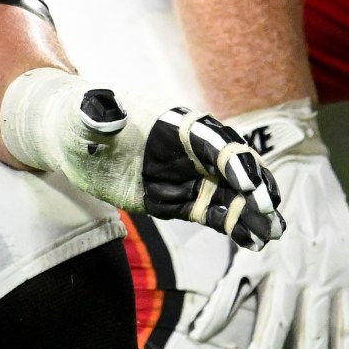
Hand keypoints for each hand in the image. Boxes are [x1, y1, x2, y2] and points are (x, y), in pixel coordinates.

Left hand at [0, 69, 283, 245]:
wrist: (75, 140)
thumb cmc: (81, 122)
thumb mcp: (85, 117)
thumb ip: (98, 115)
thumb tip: (102, 107)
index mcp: (174, 123)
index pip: (211, 139)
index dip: (232, 159)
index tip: (246, 182)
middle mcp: (190, 148)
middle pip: (232, 164)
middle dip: (254, 185)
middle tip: (269, 208)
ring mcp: (188, 175)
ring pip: (230, 193)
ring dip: (252, 211)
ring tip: (273, 231)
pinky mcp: (182, 200)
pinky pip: (215, 214)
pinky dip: (235, 226)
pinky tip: (253, 241)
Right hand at [192, 134, 348, 348]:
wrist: (297, 161)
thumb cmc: (326, 213)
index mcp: (342, 281)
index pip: (347, 333)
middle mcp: (315, 278)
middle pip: (311, 335)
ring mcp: (282, 266)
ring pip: (271, 319)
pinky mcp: (251, 250)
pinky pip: (232, 287)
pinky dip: (217, 312)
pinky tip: (202, 337)